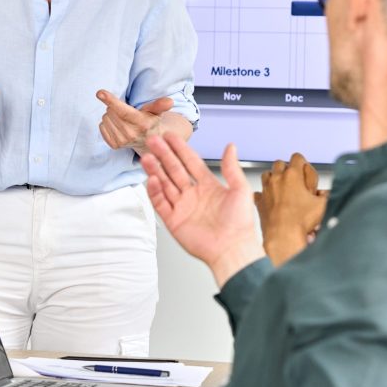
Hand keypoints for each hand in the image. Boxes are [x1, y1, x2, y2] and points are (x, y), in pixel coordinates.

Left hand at [97, 90, 183, 151]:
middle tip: (124, 110)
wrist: (147, 141)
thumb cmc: (150, 121)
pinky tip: (117, 125)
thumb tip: (170, 102)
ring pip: (105, 119)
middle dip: (114, 107)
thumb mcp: (156, 112)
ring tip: (122, 118)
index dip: (111, 100)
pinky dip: (106, 124)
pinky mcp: (114, 145)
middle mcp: (132, 134)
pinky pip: (101, 127)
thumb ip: (160, 105)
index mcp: (142, 123)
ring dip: (110, 115)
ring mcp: (122, 141)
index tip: (100, 93)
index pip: (123, 111)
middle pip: (111, 112)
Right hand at [141, 134, 263, 286]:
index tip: (170, 136)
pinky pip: (160, 203)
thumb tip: (231, 147)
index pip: (190, 162)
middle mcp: (193, 195)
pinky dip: (155, 191)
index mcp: (208, 186)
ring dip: (155, 170)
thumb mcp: (240, 190)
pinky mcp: (173, 220)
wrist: (232, 250)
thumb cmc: (240, 224)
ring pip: (164, 184)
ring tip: (146, 158)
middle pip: (174, 170)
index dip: (180, 149)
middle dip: (163, 155)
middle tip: (153, 141)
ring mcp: (182, 207)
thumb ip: (231, 168)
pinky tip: (152, 180)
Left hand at [254, 153, 327, 264]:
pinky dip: (263, 194)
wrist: (283, 235)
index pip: (297, 157)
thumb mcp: (322, 205)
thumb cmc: (300, 221)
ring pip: (266, 174)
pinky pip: (258, 192)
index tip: (304, 168)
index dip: (302, 162)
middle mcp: (277, 179)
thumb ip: (326, 195)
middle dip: (287, 168)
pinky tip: (270, 199)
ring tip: (282, 186)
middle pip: (279, 163)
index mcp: (293, 176)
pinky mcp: (259, 201)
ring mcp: (266, 189)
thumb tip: (326, 194)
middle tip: (294, 177)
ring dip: (273, 177)